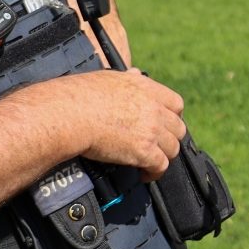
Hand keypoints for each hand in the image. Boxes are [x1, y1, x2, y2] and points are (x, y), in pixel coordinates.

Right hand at [68, 70, 185, 175]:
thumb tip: (136, 73)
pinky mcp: (144, 151)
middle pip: (178, 128)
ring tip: (151, 162)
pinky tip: (145, 174)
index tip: (166, 124)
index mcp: (147, 89)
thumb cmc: (80, 95)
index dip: (173, 117)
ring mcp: (151, 130)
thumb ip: (129, 78)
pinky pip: (161, 166)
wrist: (70, 113)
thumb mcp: (110, 77)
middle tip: (158, 145)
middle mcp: (154, 109)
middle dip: (170, 138)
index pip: (176, 104)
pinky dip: (154, 173)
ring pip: (173, 148)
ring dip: (163, 156)